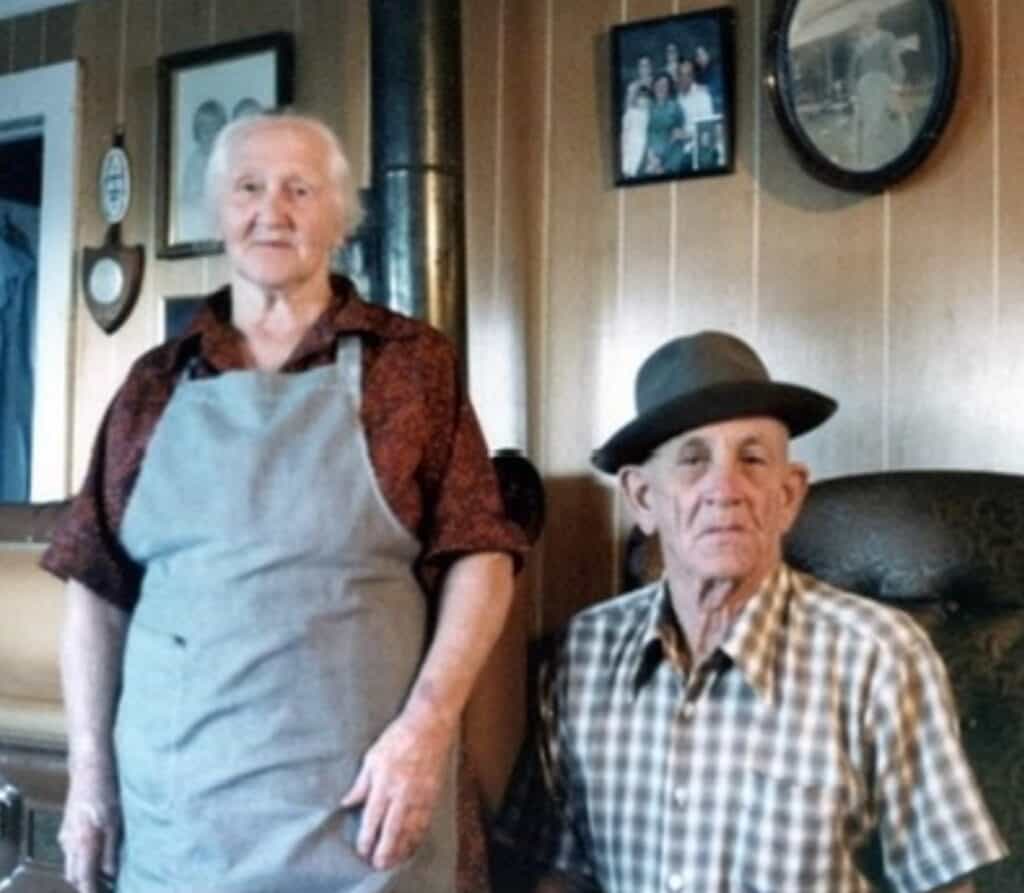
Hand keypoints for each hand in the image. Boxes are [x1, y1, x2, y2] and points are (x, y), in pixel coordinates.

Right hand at [59, 762, 119, 892]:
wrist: (89, 771)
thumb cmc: (106, 794)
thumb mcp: (114, 822)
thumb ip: (110, 850)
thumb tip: (110, 874)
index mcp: (83, 844)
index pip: (83, 878)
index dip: (90, 890)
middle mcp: (69, 843)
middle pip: (73, 874)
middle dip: (86, 883)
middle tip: (104, 886)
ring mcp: (65, 835)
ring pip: (71, 863)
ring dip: (82, 871)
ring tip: (101, 872)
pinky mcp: (66, 827)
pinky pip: (70, 852)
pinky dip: (80, 858)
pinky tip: (94, 853)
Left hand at [340, 711, 454, 869]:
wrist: (429, 725)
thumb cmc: (398, 737)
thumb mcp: (372, 757)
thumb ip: (360, 784)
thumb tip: (346, 803)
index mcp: (384, 783)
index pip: (373, 818)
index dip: (367, 838)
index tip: (362, 850)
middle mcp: (402, 793)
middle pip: (392, 830)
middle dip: (385, 850)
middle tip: (378, 864)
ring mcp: (420, 794)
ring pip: (411, 829)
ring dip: (402, 848)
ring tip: (394, 860)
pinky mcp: (433, 793)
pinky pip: (425, 820)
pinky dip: (418, 835)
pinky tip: (413, 843)